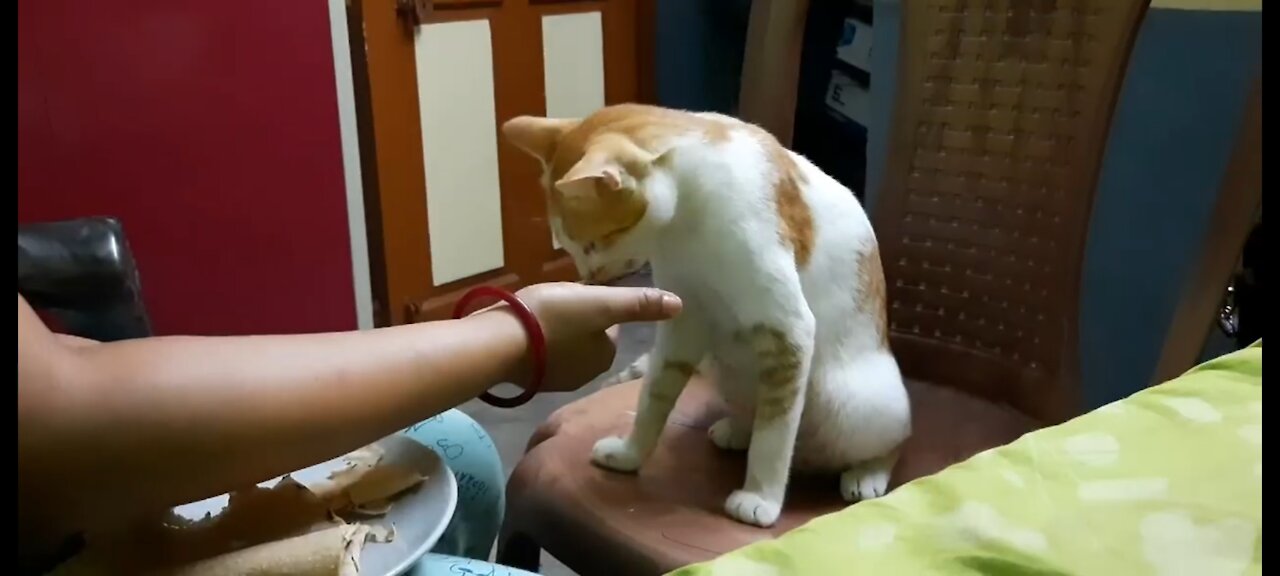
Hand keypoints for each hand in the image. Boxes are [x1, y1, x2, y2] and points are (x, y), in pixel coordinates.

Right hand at [478, 282, 681, 391]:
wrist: (499, 343)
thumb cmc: (554, 319)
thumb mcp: (600, 303)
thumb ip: (638, 303)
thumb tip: (679, 305)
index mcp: (605, 358)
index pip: (608, 326)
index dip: (595, 307)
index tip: (578, 298)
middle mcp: (584, 375)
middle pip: (585, 336)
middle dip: (574, 318)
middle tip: (555, 303)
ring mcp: (554, 380)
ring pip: (562, 344)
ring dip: (553, 329)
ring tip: (536, 314)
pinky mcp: (528, 378)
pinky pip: (540, 352)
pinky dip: (535, 340)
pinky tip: (522, 329)